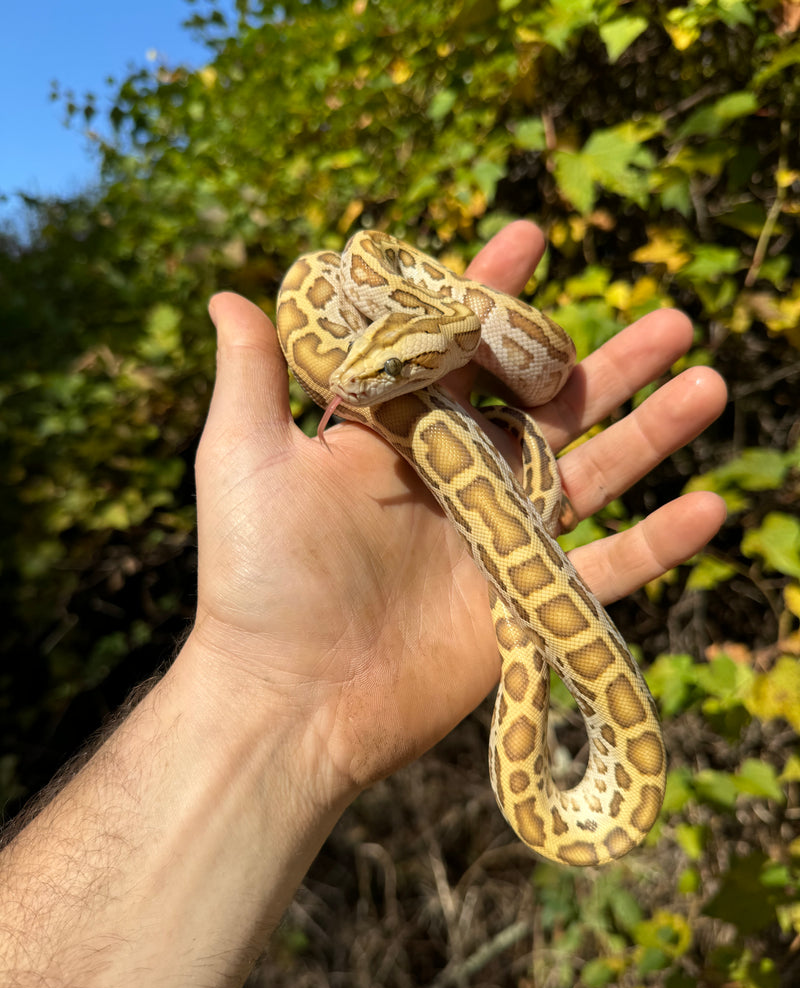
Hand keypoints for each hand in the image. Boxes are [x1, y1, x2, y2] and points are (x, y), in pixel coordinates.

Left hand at [193, 221, 726, 803]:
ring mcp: (497, 543)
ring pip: (592, 475)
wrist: (291, 701)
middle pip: (549, 409)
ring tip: (710, 381)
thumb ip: (255, 373)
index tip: (532, 236)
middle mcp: (456, 482)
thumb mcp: (244, 460)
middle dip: (609, 362)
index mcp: (399, 439)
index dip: (493, 294)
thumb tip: (229, 291)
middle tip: (673, 318)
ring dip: (654, 432)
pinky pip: (606, 571)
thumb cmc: (258, 579)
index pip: (458, 352)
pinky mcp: (525, 607)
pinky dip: (658, 545)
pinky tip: (713, 507)